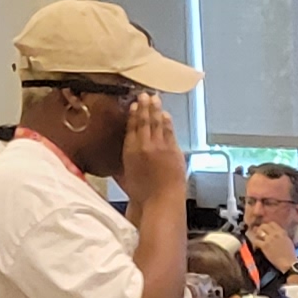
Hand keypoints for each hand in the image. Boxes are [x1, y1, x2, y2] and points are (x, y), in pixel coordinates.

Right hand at [116, 91, 183, 207]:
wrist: (159, 203)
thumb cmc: (142, 196)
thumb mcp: (125, 176)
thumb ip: (126, 162)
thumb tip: (124, 156)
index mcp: (130, 151)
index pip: (131, 126)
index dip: (133, 114)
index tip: (134, 103)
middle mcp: (144, 145)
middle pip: (144, 121)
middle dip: (145, 106)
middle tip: (145, 94)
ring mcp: (160, 146)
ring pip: (157, 122)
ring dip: (156, 110)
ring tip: (155, 99)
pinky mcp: (173, 151)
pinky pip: (169, 131)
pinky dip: (167, 121)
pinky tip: (166, 115)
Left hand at [244, 215, 297, 268]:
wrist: (288, 262)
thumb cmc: (290, 254)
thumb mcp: (288, 241)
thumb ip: (282, 235)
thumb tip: (276, 234)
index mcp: (282, 232)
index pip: (272, 223)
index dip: (267, 226)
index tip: (266, 229)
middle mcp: (275, 234)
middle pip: (264, 226)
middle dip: (261, 229)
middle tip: (259, 233)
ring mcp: (269, 239)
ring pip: (259, 231)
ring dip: (257, 234)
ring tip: (257, 238)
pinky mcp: (264, 246)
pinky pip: (256, 241)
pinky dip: (255, 243)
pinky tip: (256, 246)